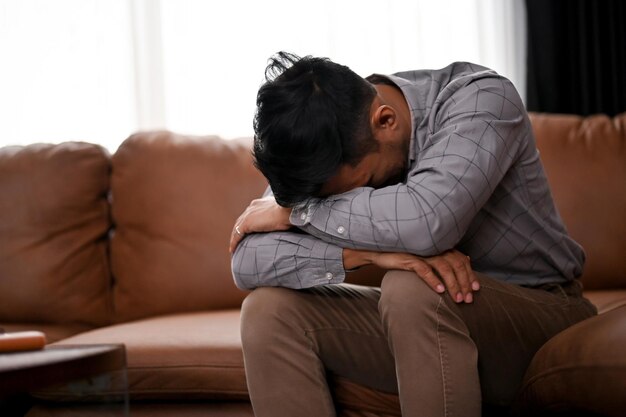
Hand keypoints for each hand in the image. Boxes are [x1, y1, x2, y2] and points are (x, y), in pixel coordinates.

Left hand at [229, 196, 292, 252]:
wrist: (289, 211)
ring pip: (237, 228)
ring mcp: (248, 215)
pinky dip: (234, 242)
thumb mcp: (283, 213)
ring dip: (234, 237)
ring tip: (233, 247)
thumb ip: (278, 216)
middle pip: (241, 220)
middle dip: (238, 229)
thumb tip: (284, 223)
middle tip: (237, 240)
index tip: (248, 230)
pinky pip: (237, 235)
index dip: (248, 222)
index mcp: (260, 203)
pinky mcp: (247, 223)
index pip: (250, 214)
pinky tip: (232, 249)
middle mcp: (252, 207)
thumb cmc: (290, 213)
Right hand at [343, 249, 478, 302]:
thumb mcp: (428, 257)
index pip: (461, 260)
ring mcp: (422, 253)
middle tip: (468, 299)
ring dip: (452, 284)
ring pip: (443, 267)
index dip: (470, 275)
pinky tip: (440, 291)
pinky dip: (433, 280)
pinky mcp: (409, 259)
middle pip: (456, 265)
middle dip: (464, 283)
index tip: (476, 290)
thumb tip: (467, 259)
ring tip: (457, 299)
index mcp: (440, 247)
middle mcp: (434, 248)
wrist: (381, 252)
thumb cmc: (407, 256)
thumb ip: (446, 258)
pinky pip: (424, 269)